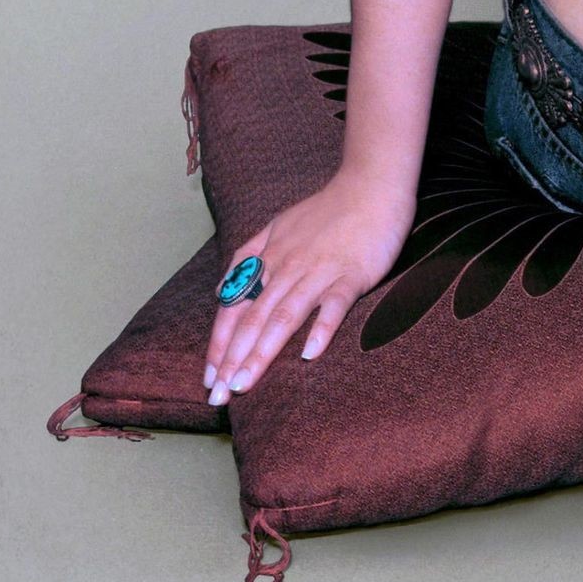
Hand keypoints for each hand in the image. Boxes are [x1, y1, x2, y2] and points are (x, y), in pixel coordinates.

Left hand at [203, 170, 419, 403]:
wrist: (373, 184)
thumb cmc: (329, 208)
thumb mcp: (279, 224)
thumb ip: (248, 255)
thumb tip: (221, 288)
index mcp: (271, 258)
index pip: (236, 307)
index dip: (220, 344)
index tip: (209, 378)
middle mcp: (289, 267)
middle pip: (255, 318)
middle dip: (233, 360)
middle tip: (219, 397)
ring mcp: (321, 271)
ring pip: (285, 315)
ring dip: (262, 352)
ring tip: (245, 384)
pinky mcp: (352, 273)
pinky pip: (334, 304)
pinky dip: (321, 328)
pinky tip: (310, 353)